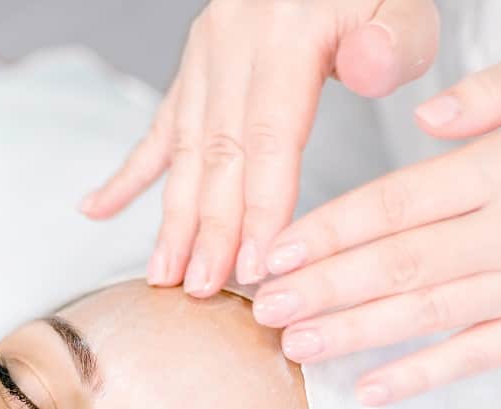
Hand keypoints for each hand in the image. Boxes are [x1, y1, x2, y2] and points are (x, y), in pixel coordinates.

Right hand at [78, 0, 439, 295]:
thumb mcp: (406, 3)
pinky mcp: (195, 63)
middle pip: (219, 151)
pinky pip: (160, 125)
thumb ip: (393, 41)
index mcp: (287, 28)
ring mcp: (207, 52)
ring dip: (173, 216)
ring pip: (186, 148)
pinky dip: (129, 174)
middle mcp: (235, 39)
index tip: (253, 267)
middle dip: (208, 228)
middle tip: (201, 288)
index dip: (259, 207)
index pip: (270, 135)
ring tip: (164, 275)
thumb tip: (363, 72)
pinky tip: (94, 209)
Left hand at [254, 44, 500, 405]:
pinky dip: (420, 377)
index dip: (331, 230)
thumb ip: (490, 92)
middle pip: (401, 265)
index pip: (400, 202)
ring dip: (352, 334)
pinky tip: (368, 390)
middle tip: (262, 308)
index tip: (277, 252)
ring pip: (426, 315)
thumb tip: (423, 117)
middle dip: (323, 289)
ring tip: (292, 344)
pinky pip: (474, 360)